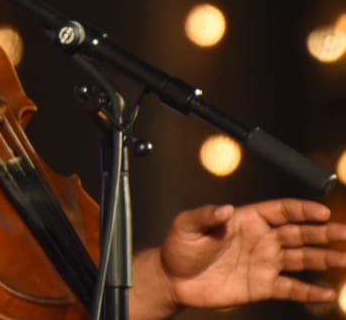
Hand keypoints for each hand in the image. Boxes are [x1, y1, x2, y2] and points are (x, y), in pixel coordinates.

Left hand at [130, 198, 345, 318]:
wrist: (174, 279)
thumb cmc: (180, 247)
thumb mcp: (187, 225)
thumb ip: (206, 216)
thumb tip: (225, 209)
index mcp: (247, 220)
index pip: (281, 211)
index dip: (302, 210)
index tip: (323, 212)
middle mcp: (261, 239)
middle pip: (299, 233)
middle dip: (324, 233)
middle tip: (345, 234)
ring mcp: (265, 263)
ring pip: (302, 259)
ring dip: (324, 259)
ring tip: (345, 260)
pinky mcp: (263, 286)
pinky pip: (291, 288)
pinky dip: (309, 291)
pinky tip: (326, 293)